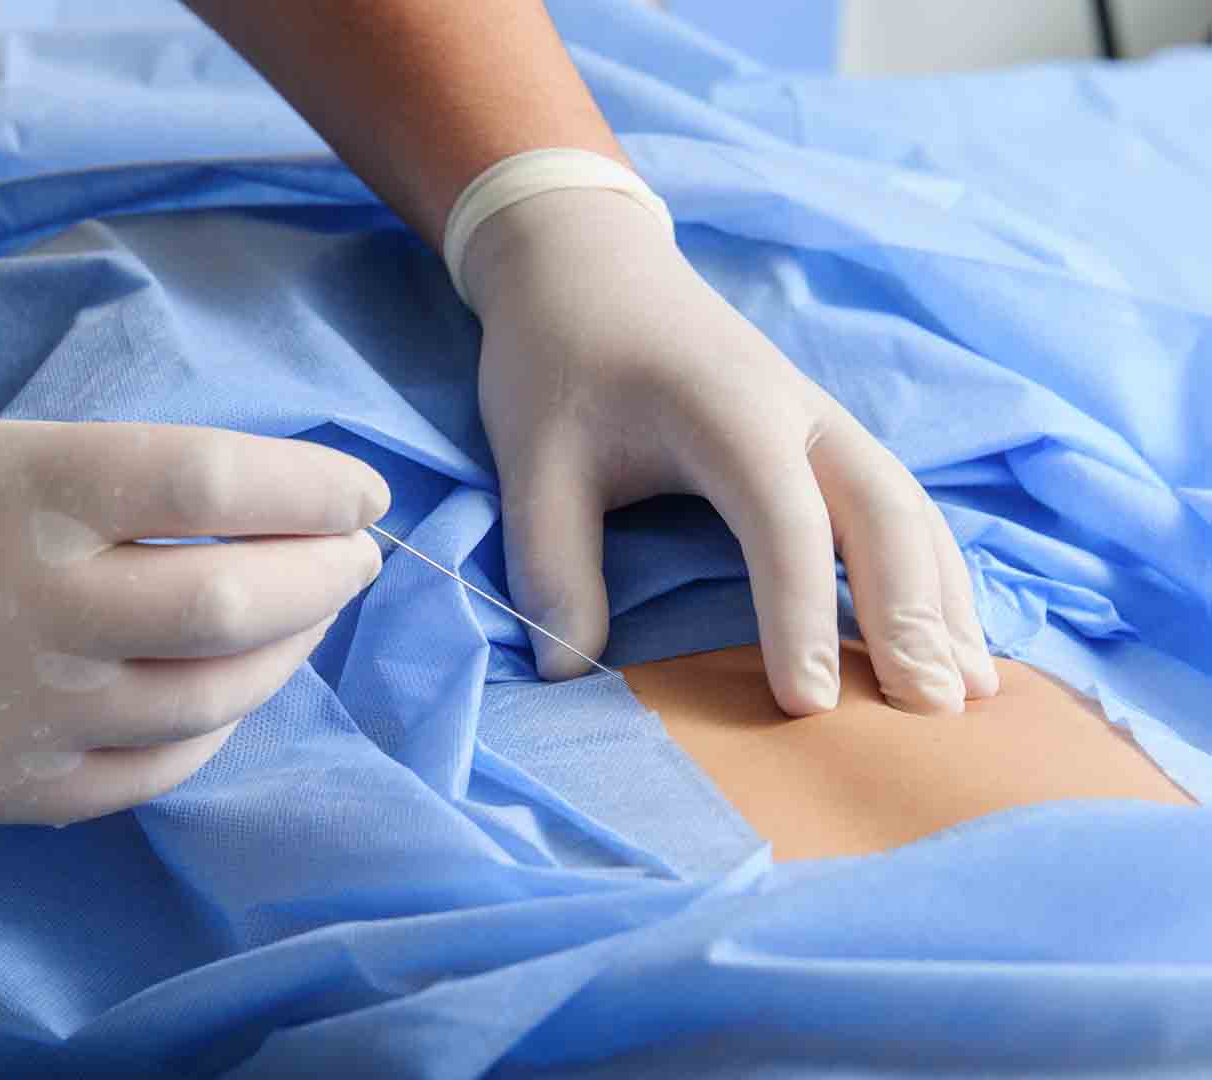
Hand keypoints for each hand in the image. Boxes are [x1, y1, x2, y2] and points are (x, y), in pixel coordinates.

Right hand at [0, 421, 386, 822]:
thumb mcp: (8, 452)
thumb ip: (136, 479)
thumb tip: (289, 511)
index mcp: (25, 490)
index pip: (209, 482)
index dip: (310, 489)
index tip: (362, 494)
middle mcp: (27, 603)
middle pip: (231, 602)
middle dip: (327, 576)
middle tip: (355, 556)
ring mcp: (21, 709)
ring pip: (214, 695)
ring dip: (289, 649)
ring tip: (305, 613)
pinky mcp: (14, 789)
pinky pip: (163, 766)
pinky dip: (221, 722)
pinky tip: (231, 684)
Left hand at [465, 188, 998, 714]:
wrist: (586, 262)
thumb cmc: (558, 358)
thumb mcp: (531, 457)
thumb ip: (550, 560)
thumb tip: (567, 674)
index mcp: (728, 410)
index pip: (784, 522)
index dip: (800, 614)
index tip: (808, 705)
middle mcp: (800, 411)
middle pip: (885, 511)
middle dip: (915, 614)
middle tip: (933, 714)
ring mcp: (824, 418)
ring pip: (911, 508)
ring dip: (945, 597)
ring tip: (974, 693)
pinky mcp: (826, 432)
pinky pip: (902, 503)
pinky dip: (935, 570)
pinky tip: (952, 633)